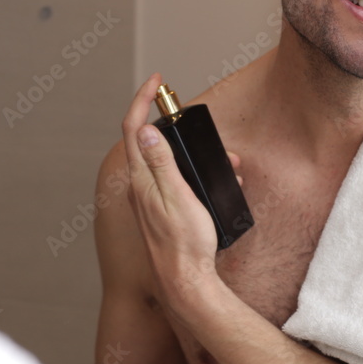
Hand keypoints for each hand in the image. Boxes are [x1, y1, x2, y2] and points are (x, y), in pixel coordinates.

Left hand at [122, 73, 235, 316]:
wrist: (184, 283)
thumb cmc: (184, 243)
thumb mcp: (177, 196)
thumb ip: (160, 162)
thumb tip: (144, 128)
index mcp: (140, 179)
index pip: (133, 128)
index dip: (142, 99)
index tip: (156, 80)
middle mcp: (140, 186)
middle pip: (151, 141)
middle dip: (177, 127)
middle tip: (197, 121)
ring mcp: (149, 198)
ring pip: (169, 162)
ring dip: (195, 155)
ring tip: (230, 162)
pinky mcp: (161, 209)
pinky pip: (177, 180)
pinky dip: (197, 174)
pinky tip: (222, 182)